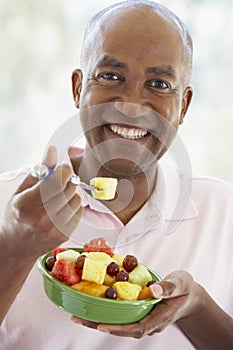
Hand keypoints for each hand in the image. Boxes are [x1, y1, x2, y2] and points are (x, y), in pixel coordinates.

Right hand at [0, 146, 82, 258]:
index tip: (62, 169)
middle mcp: (41, 218)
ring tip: (59, 197)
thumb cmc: (17, 214)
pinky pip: (79, 211)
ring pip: (77, 199)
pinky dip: (73, 206)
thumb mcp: (22, 190)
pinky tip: (62, 208)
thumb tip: (53, 150)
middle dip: (68, 180)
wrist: (16, 246)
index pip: (56, 181)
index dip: (63, 170)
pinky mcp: (64, 235)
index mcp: (27, 204)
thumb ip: (40, 170)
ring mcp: (54, 229)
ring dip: (71, 194)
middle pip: (69, 188)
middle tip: (60, 181)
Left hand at [71, 270, 197, 337]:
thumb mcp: (182, 283)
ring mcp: (143, 319)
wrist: (188, 296)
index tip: (101, 325)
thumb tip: (154, 289)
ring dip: (98, 320)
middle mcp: (148, 322)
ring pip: (119, 323)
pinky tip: (94, 306)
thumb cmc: (185, 289)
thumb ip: (170, 286)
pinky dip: (107, 312)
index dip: (119, 328)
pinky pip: (121, 315)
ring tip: (78, 314)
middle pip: (122, 328)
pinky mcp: (138, 313)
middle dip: (99, 325)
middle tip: (78, 318)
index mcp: (159, 317)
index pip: (137, 328)